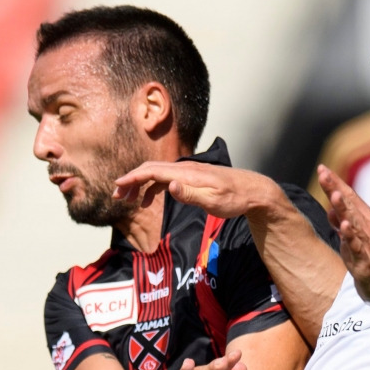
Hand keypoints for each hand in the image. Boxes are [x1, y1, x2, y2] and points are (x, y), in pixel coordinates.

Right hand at [113, 160, 280, 218]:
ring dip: (140, 184)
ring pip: (156, 174)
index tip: (117, 186)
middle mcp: (184, 169)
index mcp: (186, 173)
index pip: (153, 171)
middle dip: (131, 180)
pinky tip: (148, 201)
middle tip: (117, 195)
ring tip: (127, 200)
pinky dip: (152, 188)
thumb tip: (169, 186)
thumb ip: (190, 193)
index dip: (133, 178)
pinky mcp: (191, 178)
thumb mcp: (213, 201)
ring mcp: (187, 173)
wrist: (252, 191)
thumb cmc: (234, 199)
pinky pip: (165, 179)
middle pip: (151, 169)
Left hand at [318, 165, 369, 309]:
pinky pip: (357, 246)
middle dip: (336, 188)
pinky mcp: (366, 261)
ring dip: (344, 208)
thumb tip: (331, 207)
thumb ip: (342, 223)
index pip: (349, 198)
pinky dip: (351, 235)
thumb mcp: (352, 240)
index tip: (322, 169)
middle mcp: (368, 228)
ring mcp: (368, 244)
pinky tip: (343, 225)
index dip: (336, 183)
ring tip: (334, 194)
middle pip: (350, 205)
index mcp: (365, 221)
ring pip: (354, 223)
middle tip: (323, 172)